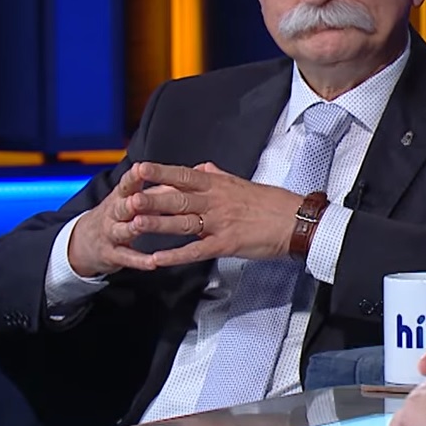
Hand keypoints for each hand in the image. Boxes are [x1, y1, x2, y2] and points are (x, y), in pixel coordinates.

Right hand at [67, 163, 157, 276]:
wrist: (83, 241)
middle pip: (122, 206)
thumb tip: (188, 174)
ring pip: (122, 231)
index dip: (133, 177)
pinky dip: (140, 260)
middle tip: (138, 198)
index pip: (126, 184)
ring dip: (132, 227)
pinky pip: (127, 257)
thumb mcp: (131, 198)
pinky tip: (153, 262)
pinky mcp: (112, 255)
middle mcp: (113, 213)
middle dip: (131, 202)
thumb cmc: (118, 214)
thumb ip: (158, 187)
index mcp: (120, 196)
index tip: (141, 168)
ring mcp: (111, 234)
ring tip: (141, 224)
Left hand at [126, 162, 303, 266]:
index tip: (140, 169)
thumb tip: (201, 167)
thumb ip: (218, 175)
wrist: (297, 221)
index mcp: (220, 185)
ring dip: (158, 224)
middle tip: (127, 197)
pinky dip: (176, 255)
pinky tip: (157, 258)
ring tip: (133, 225)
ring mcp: (221, 223)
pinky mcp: (227, 244)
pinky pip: (197, 250)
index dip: (161, 173)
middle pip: (179, 199)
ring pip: (183, 223)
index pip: (185, 176)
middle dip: (152, 198)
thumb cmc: (273, 203)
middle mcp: (217, 202)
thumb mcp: (243, 183)